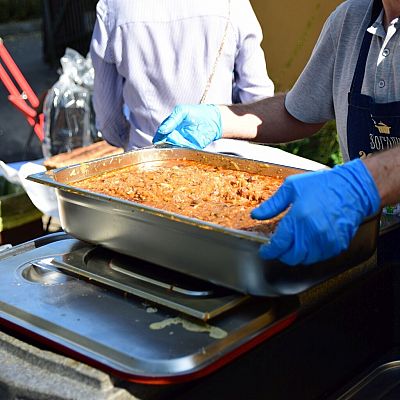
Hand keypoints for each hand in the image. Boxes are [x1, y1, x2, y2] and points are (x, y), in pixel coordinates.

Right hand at [153, 104, 221, 148]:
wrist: (213, 119)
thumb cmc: (196, 112)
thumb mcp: (182, 111)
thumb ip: (172, 120)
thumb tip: (162, 130)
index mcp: (169, 128)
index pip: (160, 136)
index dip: (157, 139)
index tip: (157, 142)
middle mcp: (174, 137)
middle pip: (165, 145)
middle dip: (164, 147)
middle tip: (167, 144)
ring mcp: (183, 144)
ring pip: (174, 150)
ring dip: (174, 150)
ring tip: (177, 144)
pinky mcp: (191, 149)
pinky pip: (185, 153)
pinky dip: (183, 153)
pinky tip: (184, 148)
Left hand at [251, 159, 380, 264]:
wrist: (352, 188)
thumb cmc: (322, 185)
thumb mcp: (291, 187)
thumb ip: (272, 204)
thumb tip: (256, 215)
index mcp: (299, 217)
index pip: (279, 244)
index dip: (269, 251)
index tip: (264, 251)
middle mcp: (313, 232)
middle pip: (291, 256)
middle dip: (281, 255)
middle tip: (278, 248)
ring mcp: (327, 240)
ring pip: (305, 259)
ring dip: (296, 255)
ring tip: (293, 244)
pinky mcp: (337, 245)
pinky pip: (320, 257)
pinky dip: (311, 254)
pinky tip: (308, 243)